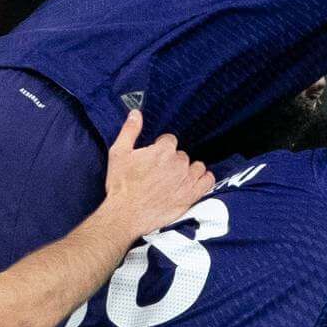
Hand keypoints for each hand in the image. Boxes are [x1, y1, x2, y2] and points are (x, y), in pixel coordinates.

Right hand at [97, 110, 212, 240]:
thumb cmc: (121, 184)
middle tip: (160, 173)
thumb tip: (136, 113)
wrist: (126, 214)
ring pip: (196, 167)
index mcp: (163, 150)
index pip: (169, 141)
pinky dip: (203, 180)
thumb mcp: (119, 153)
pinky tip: (194, 183)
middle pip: (181, 155)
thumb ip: (130, 130)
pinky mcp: (191, 195)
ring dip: (188, 170)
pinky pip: (208, 181)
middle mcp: (178, 163)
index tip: (153, 159)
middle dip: (172, 161)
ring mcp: (187, 179)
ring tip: (175, 179)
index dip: (160, 148)